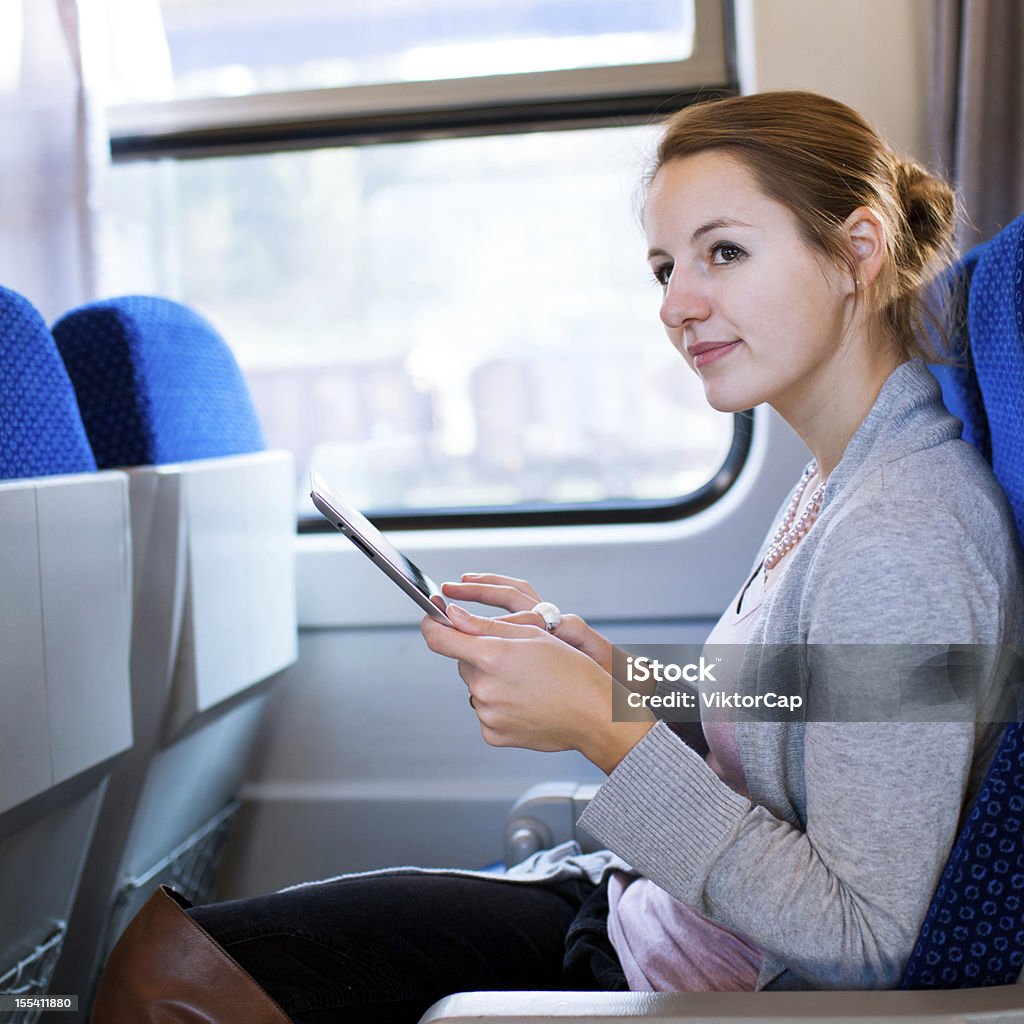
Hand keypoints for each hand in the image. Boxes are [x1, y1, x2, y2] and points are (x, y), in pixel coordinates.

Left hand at [421, 604, 652, 773]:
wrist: (594, 715)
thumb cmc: (571, 671)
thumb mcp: (532, 635)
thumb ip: (484, 625)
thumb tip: (450, 615)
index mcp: (493, 656)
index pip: (439, 639)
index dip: (432, 626)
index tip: (433, 620)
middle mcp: (485, 687)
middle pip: (463, 663)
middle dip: (479, 656)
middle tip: (514, 658)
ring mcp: (487, 714)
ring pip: (475, 687)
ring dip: (491, 681)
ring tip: (526, 682)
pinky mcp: (492, 734)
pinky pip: (485, 712)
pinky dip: (499, 705)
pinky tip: (525, 702)